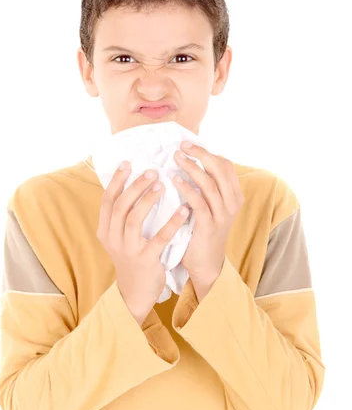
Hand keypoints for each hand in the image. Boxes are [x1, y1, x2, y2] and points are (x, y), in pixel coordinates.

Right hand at [97, 162, 189, 323]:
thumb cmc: (131, 257)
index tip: (128, 163)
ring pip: (134, 219)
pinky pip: (159, 238)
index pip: (107, 200)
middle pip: (120, 206)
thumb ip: (122, 215)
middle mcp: (113, 238)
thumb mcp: (119, 237)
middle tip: (151, 171)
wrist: (135, 292)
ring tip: (162, 184)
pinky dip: (172, 222)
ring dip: (148, 199)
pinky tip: (184, 209)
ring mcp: (128, 250)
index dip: (117, 180)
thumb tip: (133, 183)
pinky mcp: (146, 260)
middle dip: (135, 186)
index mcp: (105, 230)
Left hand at [172, 142, 244, 295]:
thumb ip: (205, 187)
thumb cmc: (202, 230)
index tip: (188, 145)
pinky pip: (199, 203)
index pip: (225, 165)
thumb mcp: (210, 206)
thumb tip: (188, 161)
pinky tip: (175, 181)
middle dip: (200, 155)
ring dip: (191, 168)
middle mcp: (232, 203)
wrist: (206, 263)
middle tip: (181, 147)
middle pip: (219, 169)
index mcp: (234, 195)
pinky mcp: (209, 226)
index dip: (207, 152)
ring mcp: (222, 215)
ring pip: (209, 183)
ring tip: (175, 159)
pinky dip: (187, 189)